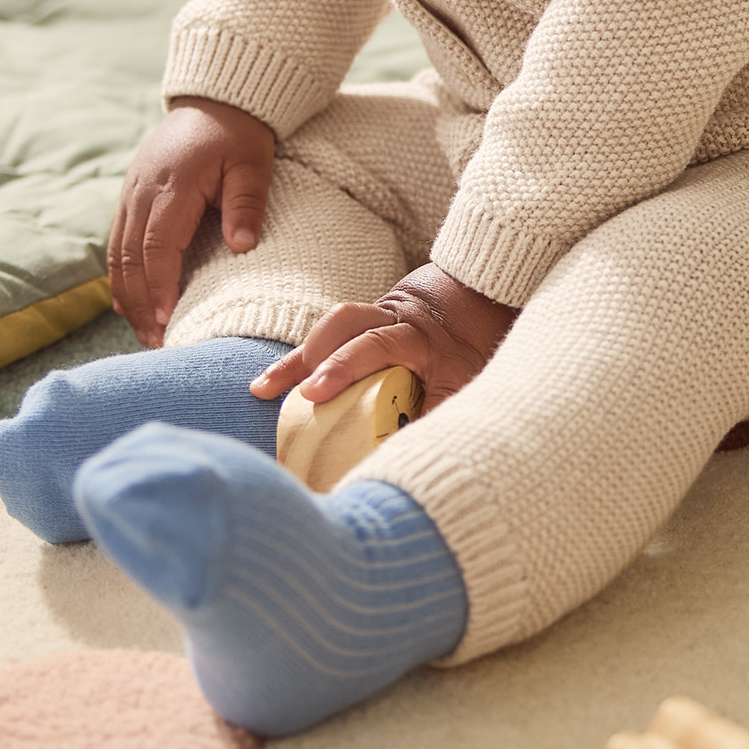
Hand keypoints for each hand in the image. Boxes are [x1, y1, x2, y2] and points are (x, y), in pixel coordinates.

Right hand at [108, 98, 275, 346]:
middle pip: (130, 257)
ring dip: (128, 295)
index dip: (160, 286)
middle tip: (157, 341)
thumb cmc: (238, 134)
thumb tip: (241, 247)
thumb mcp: (252, 164)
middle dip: (140, 303)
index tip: (168, 320)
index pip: (157, 246)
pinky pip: (117, 241)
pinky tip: (128, 304)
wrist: (215, 100)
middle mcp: (142, 191)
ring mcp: (131, 193)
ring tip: (145, 332)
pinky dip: (120, 275)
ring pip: (117, 253)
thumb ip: (246, 204)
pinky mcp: (130, 195)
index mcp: (172, 186)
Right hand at [250, 264, 517, 411]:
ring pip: (332, 324)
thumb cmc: (477, 346)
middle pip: (343, 324)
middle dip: (308, 359)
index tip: (313, 394)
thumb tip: (411, 456)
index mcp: (418, 334)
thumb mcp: (470, 383)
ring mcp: (377, 313)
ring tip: (264, 388)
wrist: (485, 292)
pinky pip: (330, 334)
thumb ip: (441, 413)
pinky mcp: (366, 319)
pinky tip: (278, 381)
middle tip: (278, 393)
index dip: (343, 367)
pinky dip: (305, 356)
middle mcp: (393, 317)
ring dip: (299, 357)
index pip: (375, 345)